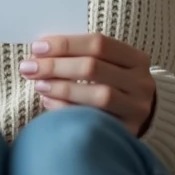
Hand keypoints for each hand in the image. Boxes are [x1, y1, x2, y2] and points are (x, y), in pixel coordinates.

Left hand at [19, 33, 155, 136]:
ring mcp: (137, 109)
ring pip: (98, 95)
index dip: (65, 44)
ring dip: (62, 88)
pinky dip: (67, 109)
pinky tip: (49, 103)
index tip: (37, 48)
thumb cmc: (115, 84)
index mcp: (136, 58)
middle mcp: (141, 83)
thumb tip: (41, 51)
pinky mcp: (129, 131)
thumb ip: (82, 55)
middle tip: (29, 67)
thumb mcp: (109, 65)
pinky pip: (95, 120)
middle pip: (94, 68)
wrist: (144, 117)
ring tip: (38, 84)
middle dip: (56, 66)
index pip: (98, 43)